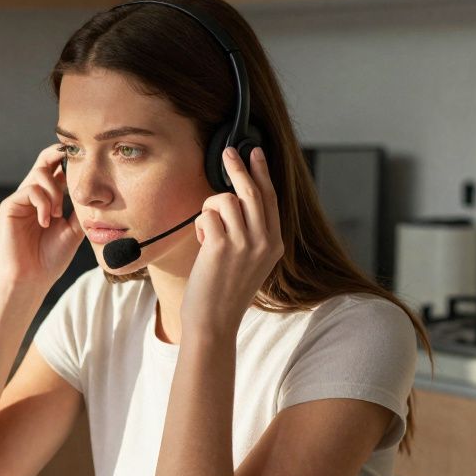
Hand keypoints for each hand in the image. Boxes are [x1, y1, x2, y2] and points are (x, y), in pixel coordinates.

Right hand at [0, 144, 85, 289]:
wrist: (32, 279)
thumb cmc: (51, 259)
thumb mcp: (74, 230)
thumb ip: (80, 208)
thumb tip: (96, 190)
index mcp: (49, 200)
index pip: (58, 170)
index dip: (69, 160)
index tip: (86, 158)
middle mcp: (34, 196)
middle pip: (44, 161)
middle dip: (58, 154)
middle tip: (73, 155)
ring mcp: (21, 200)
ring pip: (39, 173)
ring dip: (54, 191)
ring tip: (57, 214)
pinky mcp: (9, 206)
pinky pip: (29, 190)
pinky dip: (43, 203)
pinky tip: (46, 221)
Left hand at [182, 146, 283, 337]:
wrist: (214, 323)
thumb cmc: (224, 293)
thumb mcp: (249, 262)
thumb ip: (250, 234)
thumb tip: (237, 201)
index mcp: (275, 244)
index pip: (271, 199)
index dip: (262, 173)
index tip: (255, 153)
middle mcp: (265, 241)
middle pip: (252, 191)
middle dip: (238, 167)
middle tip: (228, 152)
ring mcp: (245, 243)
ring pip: (226, 200)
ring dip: (210, 210)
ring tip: (207, 233)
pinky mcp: (222, 246)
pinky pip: (208, 214)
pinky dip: (200, 224)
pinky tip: (202, 243)